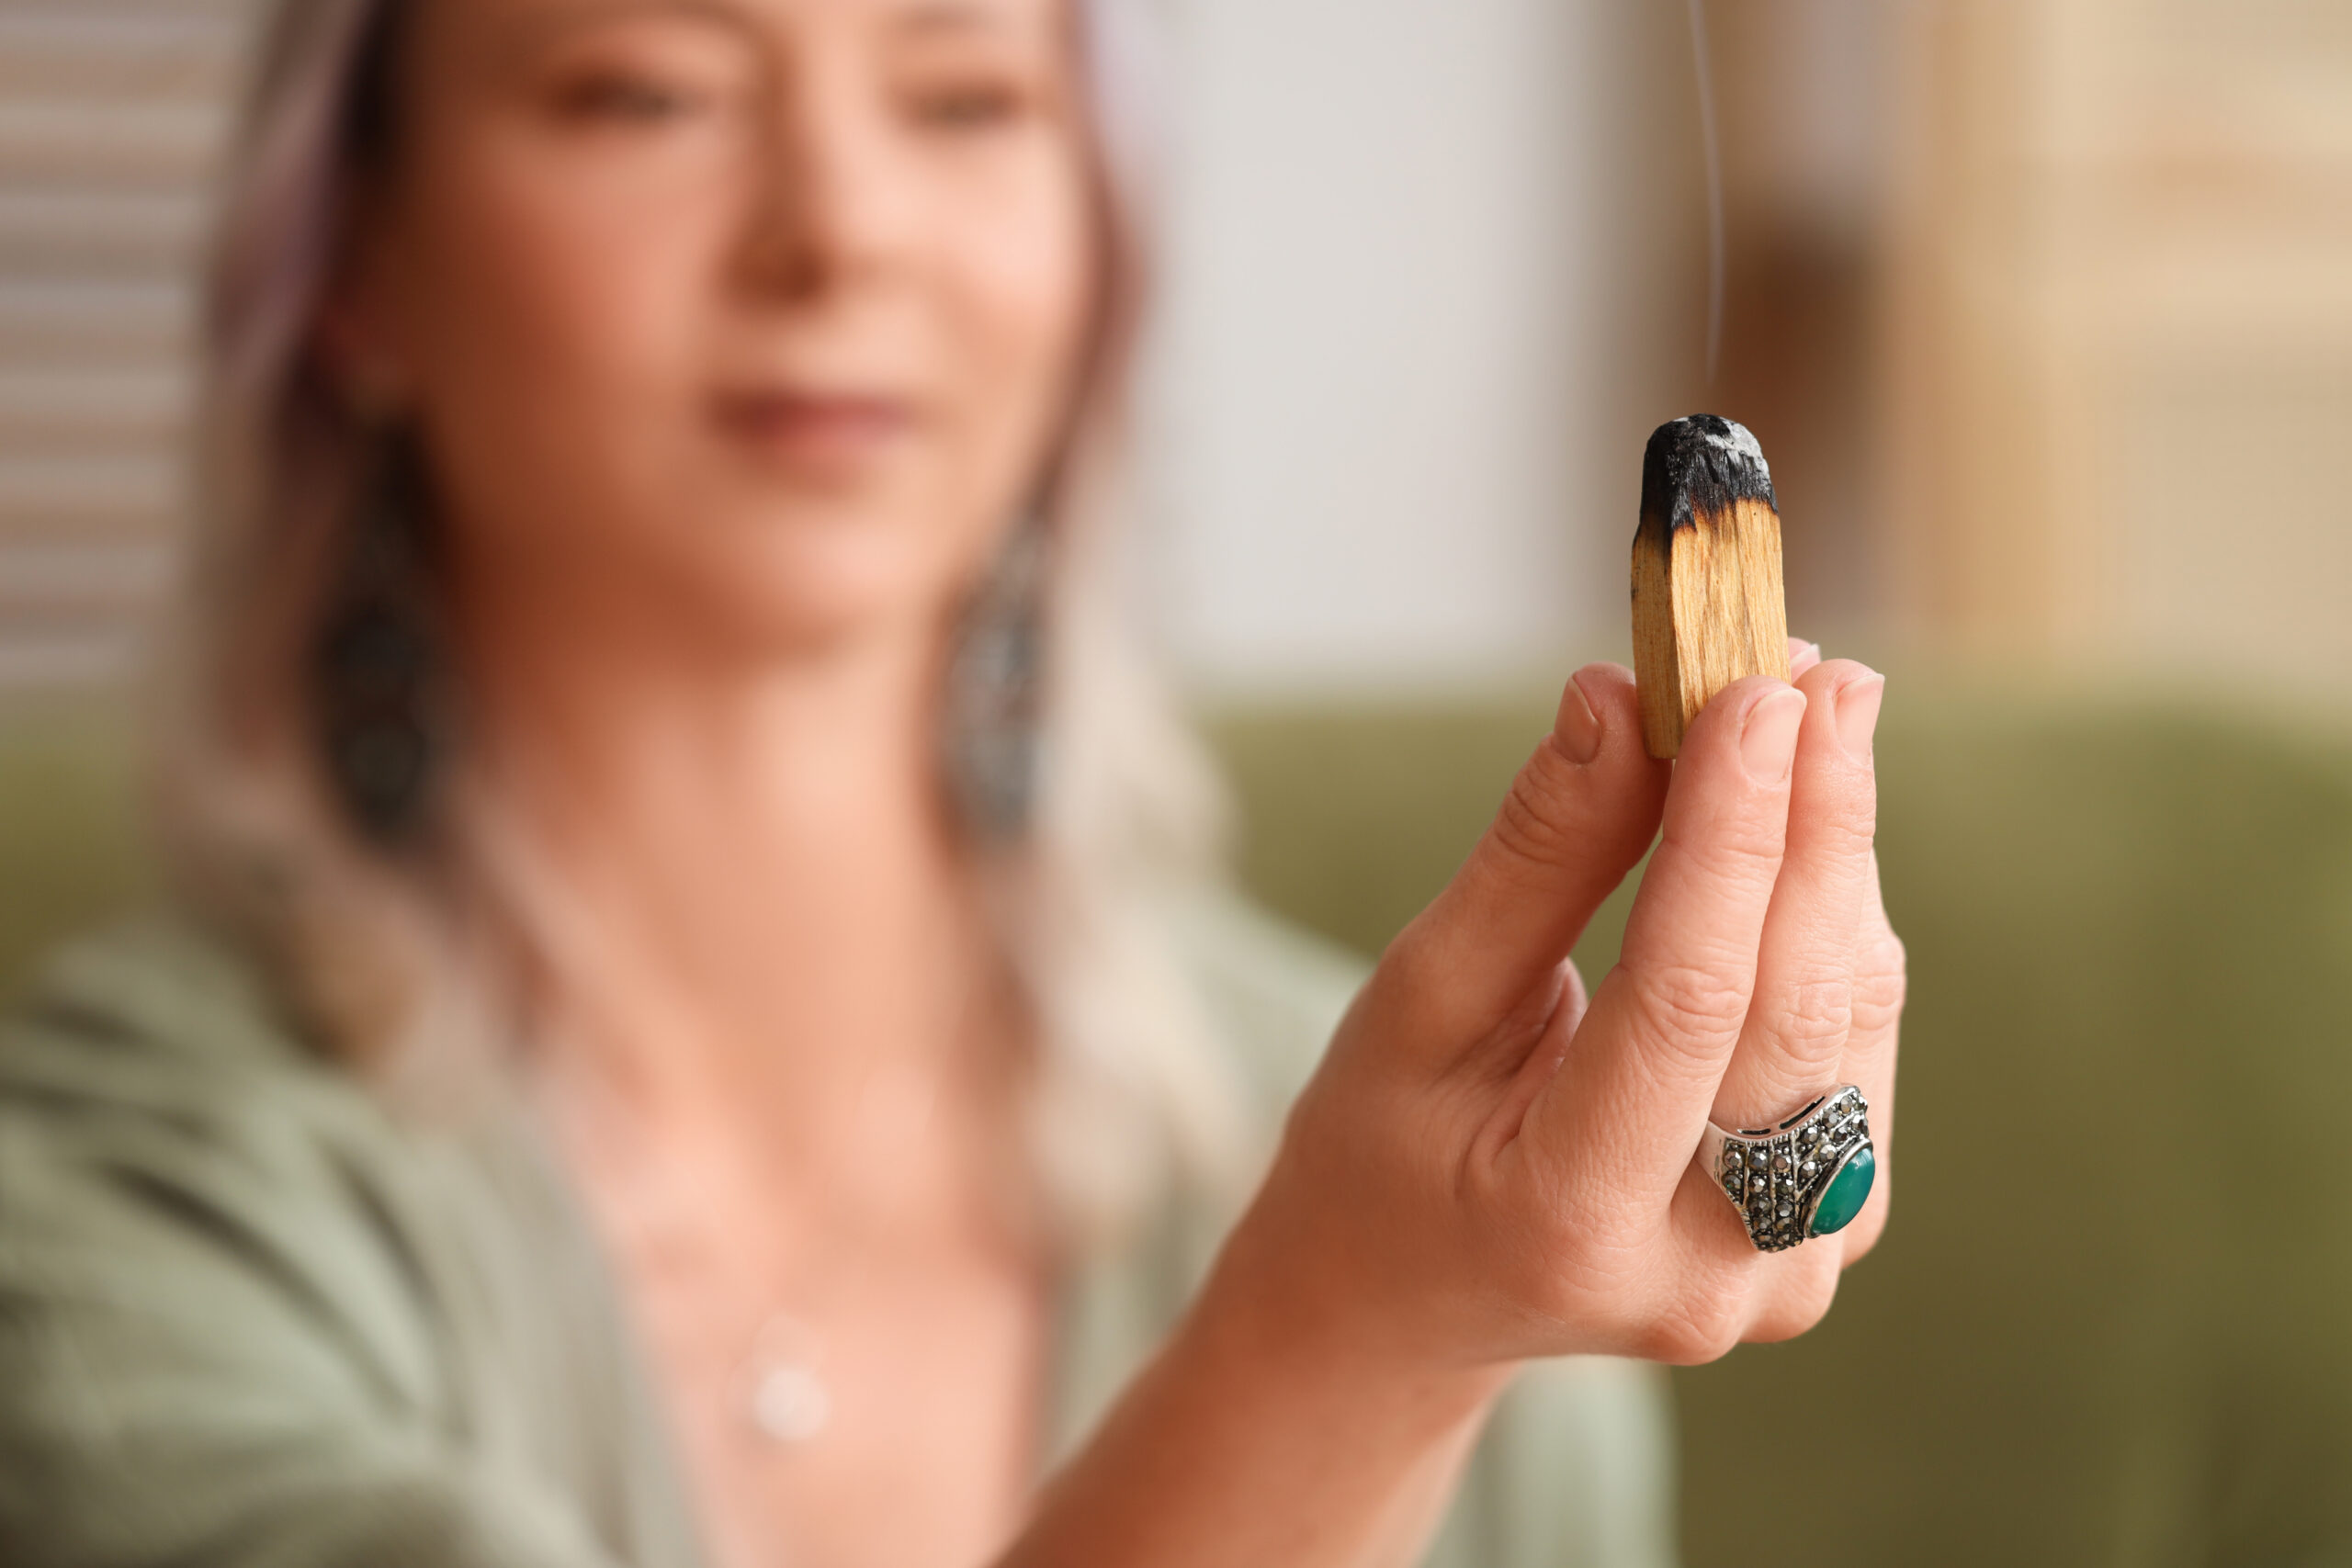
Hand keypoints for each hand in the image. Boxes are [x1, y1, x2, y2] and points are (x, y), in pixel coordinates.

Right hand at [1010, 646, 1903, 1567]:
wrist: (1403, 1309)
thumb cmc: (1378, 1149)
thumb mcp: (1416, 1002)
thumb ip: (1533, 861)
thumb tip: (1621, 698)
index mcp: (1567, 1222)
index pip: (1685, 998)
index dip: (1733, 829)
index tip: (1755, 685)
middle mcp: (1701, 1275)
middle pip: (1799, 1009)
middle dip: (1817, 819)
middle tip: (1815, 669)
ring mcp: (1780, 1279)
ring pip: (1849, 1025)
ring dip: (1839, 860)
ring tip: (1811, 718)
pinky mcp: (1824, 1250)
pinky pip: (1854, 1055)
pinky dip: (1833, 932)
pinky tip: (1802, 843)